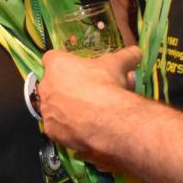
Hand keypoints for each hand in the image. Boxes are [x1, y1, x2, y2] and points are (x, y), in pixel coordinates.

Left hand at [39, 46, 139, 160]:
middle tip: (86, 91)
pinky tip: (83, 128)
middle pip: (52, 83)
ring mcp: (46, 109)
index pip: (52, 57)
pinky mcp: (50, 130)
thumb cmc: (106, 85)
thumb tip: (136, 52)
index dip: (64, 62)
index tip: (76, 68)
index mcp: (57, 64)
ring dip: (65, 108)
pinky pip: (56, 127)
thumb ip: (126, 56)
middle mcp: (46, 86)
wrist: (106, 119)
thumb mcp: (118, 64)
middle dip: (66, 86)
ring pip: (53, 106)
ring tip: (87, 112)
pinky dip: (67, 127)